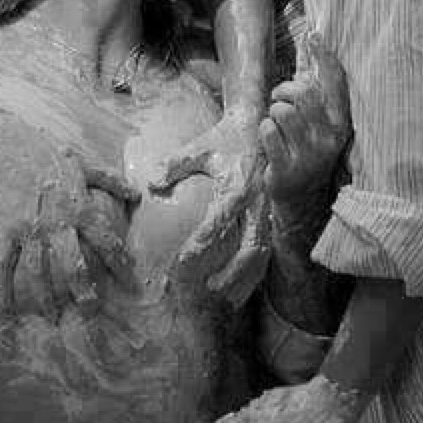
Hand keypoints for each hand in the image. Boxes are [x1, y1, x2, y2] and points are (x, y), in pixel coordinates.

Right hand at [0, 113, 139, 315]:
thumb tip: (137, 193)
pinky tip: (6, 307)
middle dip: (84, 293)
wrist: (8, 145)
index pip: (108, 243)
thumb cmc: (49, 154)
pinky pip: (3, 264)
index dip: (121, 266)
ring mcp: (30, 230)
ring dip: (46, 298)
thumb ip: (111, 183)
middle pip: (73, 267)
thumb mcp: (84, 166)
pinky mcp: (6, 230)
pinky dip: (2, 287)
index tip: (131, 286)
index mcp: (81, 209)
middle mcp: (58, 224)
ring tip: (53, 317)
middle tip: (91, 313)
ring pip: (39, 272)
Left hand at [149, 110, 269, 306]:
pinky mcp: (272, 214)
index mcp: (237, 185)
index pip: (217, 224)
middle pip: (249, 245)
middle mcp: (257, 201)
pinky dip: (257, 270)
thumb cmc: (226, 137)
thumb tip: (150, 184)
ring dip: (247, 277)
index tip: (181, 265)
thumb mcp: (199, 146)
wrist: (261, 123)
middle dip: (232, 272)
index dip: (199, 248)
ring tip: (228, 299)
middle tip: (210, 290)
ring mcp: (268, 209)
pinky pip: (268, 247)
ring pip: (262, 251)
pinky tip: (244, 287)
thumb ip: (173, 165)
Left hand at [261, 33, 350, 218]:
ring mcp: (308, 155)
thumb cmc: (307, 153)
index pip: (336, 85)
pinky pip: (268, 132)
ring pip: (282, 112)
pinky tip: (271, 142)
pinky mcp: (286, 168)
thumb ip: (319, 97)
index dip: (325, 58)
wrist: (301, 200)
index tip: (314, 36)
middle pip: (304, 93)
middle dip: (285, 90)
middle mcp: (328, 139)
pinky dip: (265, 131)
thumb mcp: (321, 128)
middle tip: (279, 98)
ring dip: (273, 113)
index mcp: (340, 126)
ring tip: (276, 124)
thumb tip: (313, 51)